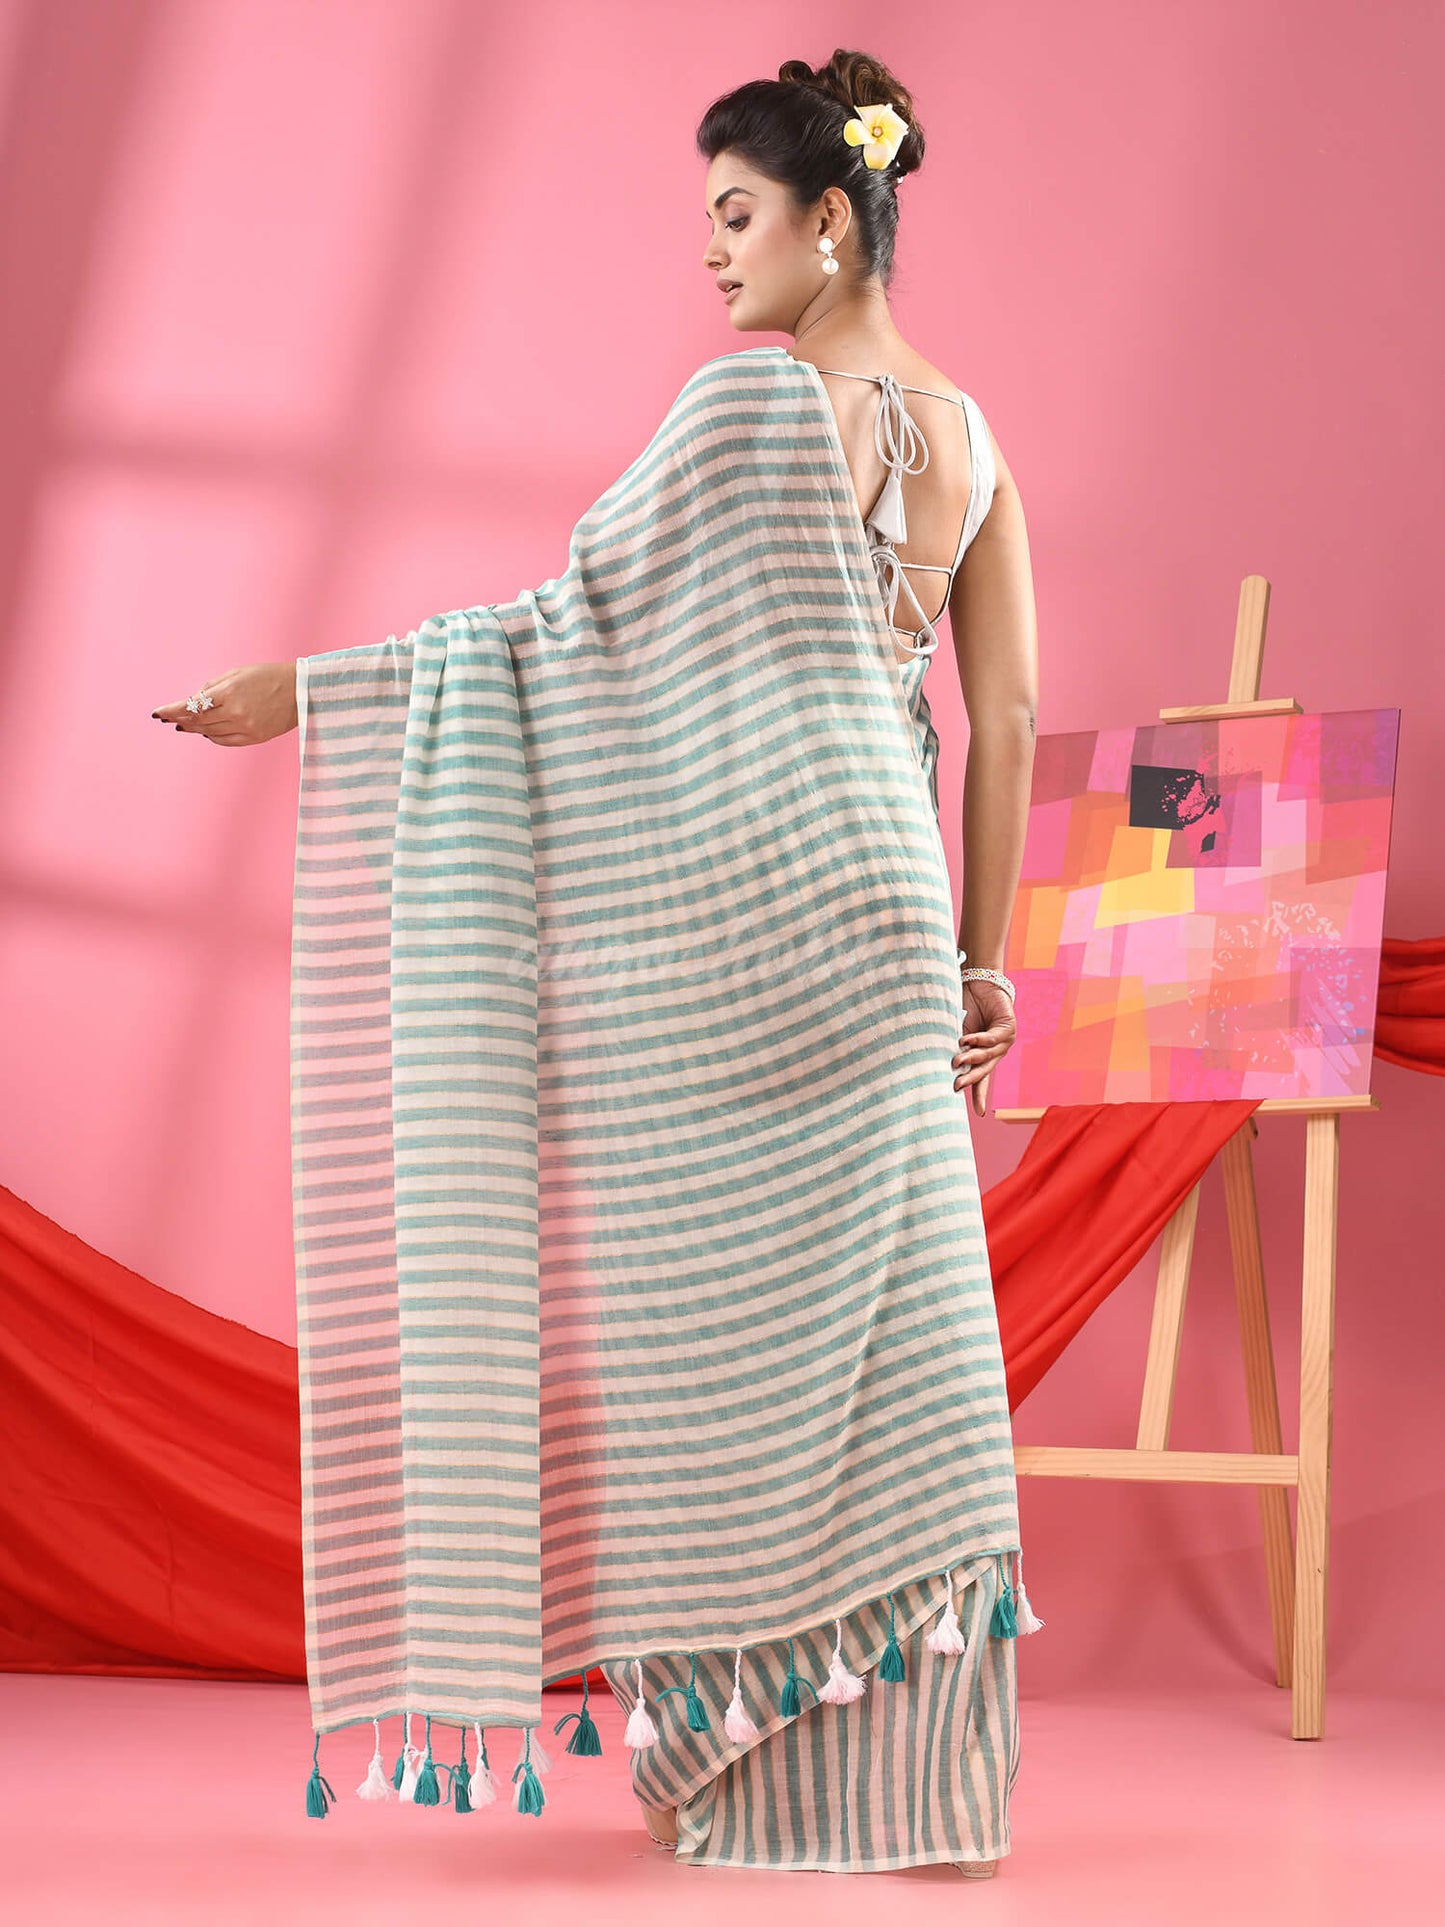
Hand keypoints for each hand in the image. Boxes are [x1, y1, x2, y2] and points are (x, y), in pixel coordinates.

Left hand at [151, 662, 297, 745]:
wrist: (301, 691)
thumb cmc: (267, 676)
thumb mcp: (236, 673)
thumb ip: (213, 687)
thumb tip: (194, 701)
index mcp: (229, 692)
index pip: (191, 705)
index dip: (172, 710)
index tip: (158, 714)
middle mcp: (236, 712)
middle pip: (197, 721)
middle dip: (180, 719)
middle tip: (168, 719)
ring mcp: (246, 727)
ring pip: (209, 732)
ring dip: (194, 728)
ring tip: (185, 724)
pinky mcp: (254, 737)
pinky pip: (225, 740)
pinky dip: (212, 736)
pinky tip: (206, 731)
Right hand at [952, 978, 1015, 1118]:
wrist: (980, 984)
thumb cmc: (967, 1007)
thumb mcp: (959, 1031)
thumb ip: (958, 1047)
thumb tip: (947, 1064)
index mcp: (985, 1055)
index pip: (982, 1079)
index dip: (979, 1096)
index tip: (979, 1113)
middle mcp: (997, 1052)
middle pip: (985, 1070)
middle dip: (971, 1079)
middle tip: (957, 1086)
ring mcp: (1005, 1041)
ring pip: (988, 1055)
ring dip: (971, 1057)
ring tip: (956, 1059)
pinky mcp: (1009, 1028)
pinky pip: (992, 1038)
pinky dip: (978, 1040)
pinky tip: (966, 1039)